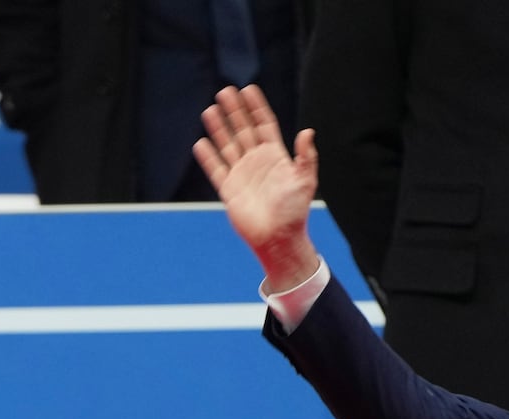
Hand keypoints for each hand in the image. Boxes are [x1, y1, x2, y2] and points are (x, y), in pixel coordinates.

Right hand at [192, 84, 322, 294]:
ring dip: (219, 128)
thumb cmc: (295, 211)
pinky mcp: (229, 190)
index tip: (248, 89)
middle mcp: (256, 162)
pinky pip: (216, 170)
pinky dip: (208, 157)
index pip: (263, 124)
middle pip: (243, 130)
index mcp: (275, 156)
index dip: (256, 107)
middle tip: (225, 91)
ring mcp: (241, 174)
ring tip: (210, 110)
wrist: (278, 238)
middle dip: (234, 111)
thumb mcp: (305, 180)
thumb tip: (307, 131)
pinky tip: (201, 143)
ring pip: (227, 145)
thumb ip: (306, 156)